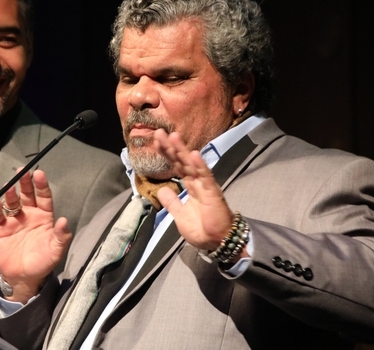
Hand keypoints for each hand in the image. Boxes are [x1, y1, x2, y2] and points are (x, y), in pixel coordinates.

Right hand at [0, 169, 71, 302]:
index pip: (43, 197)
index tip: (39, 174)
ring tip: (9, 186)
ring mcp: (14, 221)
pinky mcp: (0, 229)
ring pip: (11, 202)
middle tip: (22, 171)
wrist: (24, 278)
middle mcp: (29, 215)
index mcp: (44, 217)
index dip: (41, 185)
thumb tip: (65, 221)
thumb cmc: (43, 262)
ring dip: (10, 193)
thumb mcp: (56, 250)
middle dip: (24, 183)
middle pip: (26, 194)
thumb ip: (61, 236)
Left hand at [153, 129, 242, 256]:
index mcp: (190, 187)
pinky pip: (206, 177)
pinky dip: (200, 165)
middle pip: (181, 161)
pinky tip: (194, 154)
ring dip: (182, 150)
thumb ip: (172, 202)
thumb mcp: (180, 215)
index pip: (176, 166)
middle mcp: (197, 182)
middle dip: (171, 147)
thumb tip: (162, 189)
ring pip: (192, 165)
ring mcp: (205, 186)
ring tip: (173, 136)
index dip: (167, 154)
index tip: (156, 142)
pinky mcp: (213, 192)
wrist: (217, 242)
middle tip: (159, 132)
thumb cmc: (202, 229)